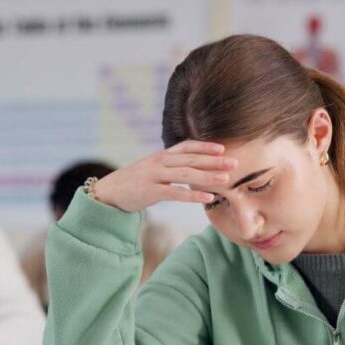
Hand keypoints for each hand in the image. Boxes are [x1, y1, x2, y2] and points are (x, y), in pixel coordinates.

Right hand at [93, 140, 235, 212]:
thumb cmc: (135, 182)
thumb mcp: (153, 168)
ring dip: (208, 176)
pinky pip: (175, 193)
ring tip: (226, 179)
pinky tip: (208, 198)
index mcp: (162, 156)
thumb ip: (170, 166)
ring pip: (186, 174)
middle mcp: (160, 162)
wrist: (109, 192)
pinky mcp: (150, 191)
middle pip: (191, 159)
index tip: (223, 148)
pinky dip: (193, 195)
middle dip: (214, 160)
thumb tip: (191, 167)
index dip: (205, 147)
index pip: (186, 146)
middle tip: (235, 162)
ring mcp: (155, 176)